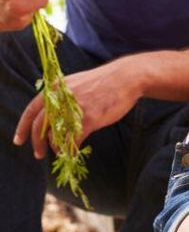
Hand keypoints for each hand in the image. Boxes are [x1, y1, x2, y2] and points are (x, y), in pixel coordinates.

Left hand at [14, 55, 141, 157]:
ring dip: (56, 147)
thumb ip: (61, 96)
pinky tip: (73, 152)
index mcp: (56, 88)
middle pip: (40, 126)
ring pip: (55, 135)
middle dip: (37, 143)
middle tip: (38, 154)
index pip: (31, 111)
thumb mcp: (76, 83)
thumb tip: (49, 116)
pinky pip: (72, 141)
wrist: (126, 77)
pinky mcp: (89, 118)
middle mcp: (61, 98)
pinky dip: (70, 150)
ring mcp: (74, 109)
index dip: (23, 128)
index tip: (19, 141)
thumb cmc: (103, 82)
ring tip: (60, 152)